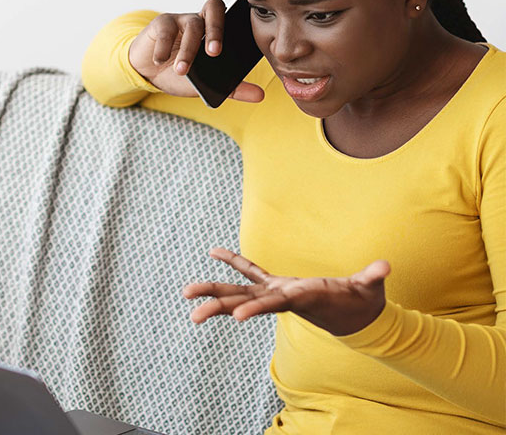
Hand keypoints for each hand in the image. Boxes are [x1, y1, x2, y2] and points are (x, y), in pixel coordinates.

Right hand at [128, 0, 262, 102]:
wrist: (148, 73)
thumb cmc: (180, 73)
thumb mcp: (207, 83)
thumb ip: (233, 88)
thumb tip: (260, 95)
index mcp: (216, 31)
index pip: (233, 15)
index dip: (241, 16)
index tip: (247, 30)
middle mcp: (201, 20)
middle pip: (214, 8)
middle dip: (216, 29)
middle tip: (214, 53)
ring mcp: (181, 20)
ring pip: (192, 25)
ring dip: (188, 50)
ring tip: (182, 71)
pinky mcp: (161, 23)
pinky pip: (166, 29)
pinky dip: (164, 47)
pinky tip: (160, 60)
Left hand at [182, 248, 390, 336]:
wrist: (356, 317)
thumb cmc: (362, 302)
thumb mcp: (368, 290)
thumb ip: (372, 278)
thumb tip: (385, 267)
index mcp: (302, 299)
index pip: (276, 305)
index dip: (257, 308)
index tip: (234, 317)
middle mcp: (283, 299)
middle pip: (246, 303)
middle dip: (220, 305)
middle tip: (192, 313)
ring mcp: (278, 293)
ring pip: (241, 292)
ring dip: (214, 290)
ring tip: (185, 291)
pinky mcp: (279, 285)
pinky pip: (252, 272)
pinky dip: (235, 261)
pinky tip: (215, 252)